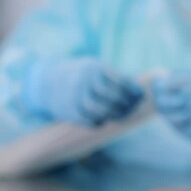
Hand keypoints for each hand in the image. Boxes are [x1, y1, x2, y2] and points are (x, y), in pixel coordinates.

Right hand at [23, 59, 142, 125]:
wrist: (49, 82)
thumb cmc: (85, 77)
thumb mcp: (99, 70)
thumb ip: (117, 79)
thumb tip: (140, 94)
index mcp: (94, 68)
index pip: (120, 81)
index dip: (133, 90)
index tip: (141, 95)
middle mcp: (84, 81)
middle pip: (111, 96)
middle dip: (126, 104)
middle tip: (133, 108)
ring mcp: (74, 96)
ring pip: (99, 110)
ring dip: (114, 114)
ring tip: (121, 115)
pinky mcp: (68, 110)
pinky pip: (89, 120)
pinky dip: (100, 122)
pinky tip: (105, 119)